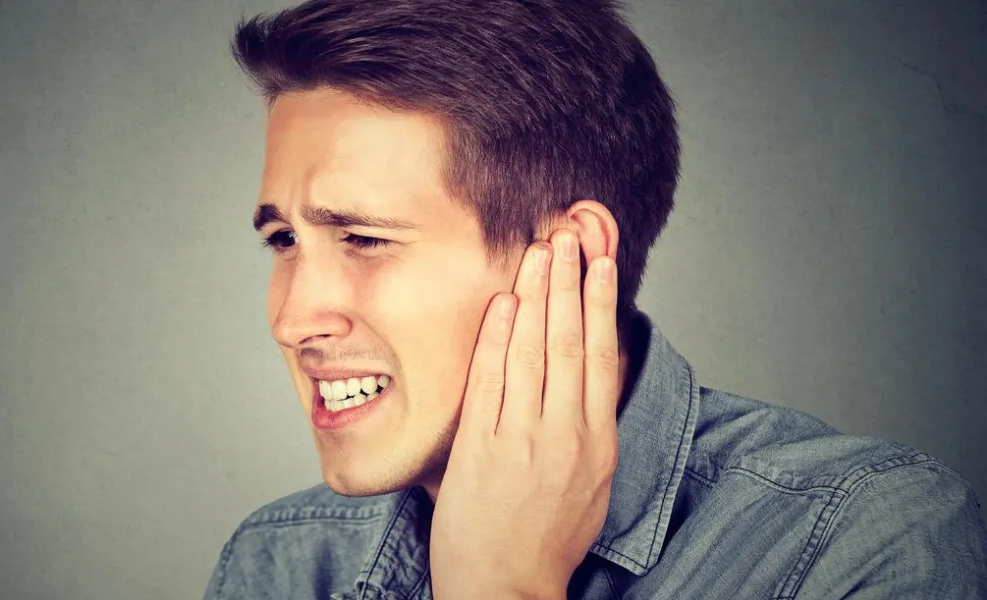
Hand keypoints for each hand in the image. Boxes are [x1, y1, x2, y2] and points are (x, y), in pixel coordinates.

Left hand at [429, 228, 621, 599]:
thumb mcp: (591, 481)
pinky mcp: (481, 452)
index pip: (602, 358)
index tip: (603, 262)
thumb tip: (593, 371)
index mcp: (598, 444)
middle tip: (569, 234)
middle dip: (570, 283)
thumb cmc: (548, 536)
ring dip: (536, 297)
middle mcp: (565, 437)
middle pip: (570, 343)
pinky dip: (495, 339)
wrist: (506, 589)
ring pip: (532, 354)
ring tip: (540, 251)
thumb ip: (590, 426)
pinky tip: (501, 303)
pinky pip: (490, 383)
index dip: (602, 304)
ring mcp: (522, 442)